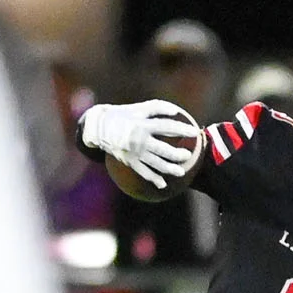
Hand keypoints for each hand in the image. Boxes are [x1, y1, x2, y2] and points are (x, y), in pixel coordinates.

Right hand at [78, 101, 199, 188]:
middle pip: (164, 150)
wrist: (98, 127)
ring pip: (156, 164)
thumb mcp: (137, 108)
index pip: (167, 127)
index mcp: (143, 125)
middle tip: (188, 155)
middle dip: (178, 154)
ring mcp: (135, 153)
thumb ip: (156, 107)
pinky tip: (163, 184)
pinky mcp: (129, 162)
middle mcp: (139, 140)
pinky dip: (154, 179)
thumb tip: (175, 111)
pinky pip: (144, 173)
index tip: (194, 132)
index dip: (182, 129)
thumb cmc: (122, 115)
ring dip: (170, 169)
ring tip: (181, 172)